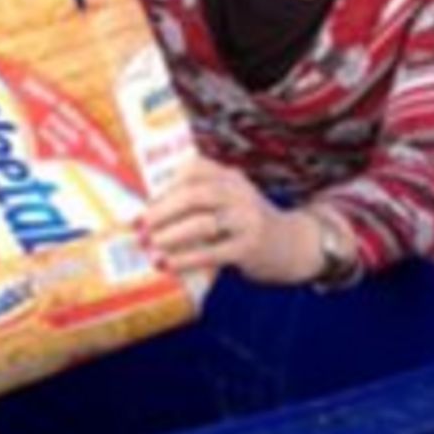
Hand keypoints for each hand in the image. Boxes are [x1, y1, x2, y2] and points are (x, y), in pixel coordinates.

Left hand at [139, 155, 320, 284]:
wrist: (293, 245)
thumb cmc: (246, 223)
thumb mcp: (229, 201)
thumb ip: (200, 200)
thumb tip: (149, 214)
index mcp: (229, 177)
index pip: (194, 168)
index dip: (166, 184)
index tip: (145, 201)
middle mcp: (238, 192)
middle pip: (194, 193)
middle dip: (162, 210)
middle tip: (140, 226)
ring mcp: (246, 219)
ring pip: (201, 223)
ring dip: (170, 235)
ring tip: (149, 246)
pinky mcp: (249, 246)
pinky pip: (212, 252)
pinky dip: (186, 259)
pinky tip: (168, 264)